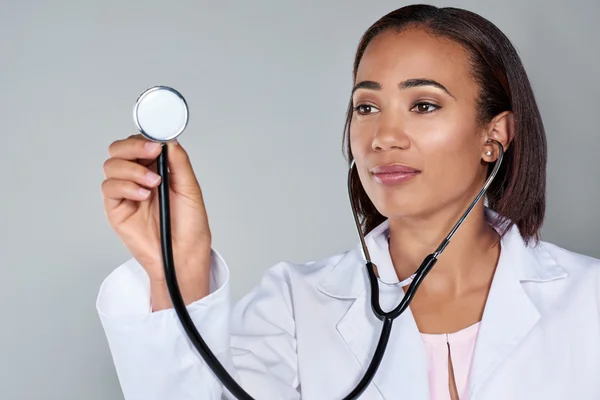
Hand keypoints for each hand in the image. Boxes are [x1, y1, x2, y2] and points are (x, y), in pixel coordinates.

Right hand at [101, 135, 211, 308]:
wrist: (183, 254)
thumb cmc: (189, 226)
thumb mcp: (190, 189)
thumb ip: (179, 163)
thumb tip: (168, 140)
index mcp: (157, 169)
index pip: (140, 143)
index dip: (144, 138)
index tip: (156, 143)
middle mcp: (138, 177)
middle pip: (119, 149)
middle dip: (133, 147)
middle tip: (151, 154)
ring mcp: (126, 192)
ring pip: (111, 165)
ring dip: (132, 170)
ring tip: (152, 185)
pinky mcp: (116, 208)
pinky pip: (109, 188)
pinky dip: (125, 187)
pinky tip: (142, 196)